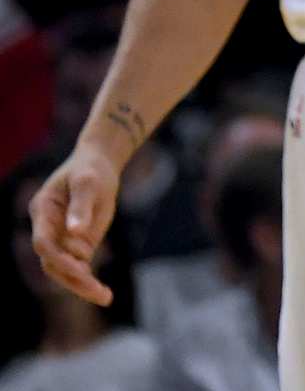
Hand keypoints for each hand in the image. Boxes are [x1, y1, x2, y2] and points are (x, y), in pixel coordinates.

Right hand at [29, 145, 122, 305]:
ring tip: (105, 297)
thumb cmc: (91, 169)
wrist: (99, 163)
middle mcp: (48, 229)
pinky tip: (104, 294)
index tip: (82, 267)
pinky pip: (78, 267)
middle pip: (52, 262)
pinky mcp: (77, 243)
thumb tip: (75, 233)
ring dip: (81, 285)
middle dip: (73, 278)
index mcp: (42, 211)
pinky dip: (88, 280)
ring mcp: (61, 238)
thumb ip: (81, 205)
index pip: (43, 242)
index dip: (59, 257)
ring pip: (63, 270)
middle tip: (98, 291)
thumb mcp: (88, 182)